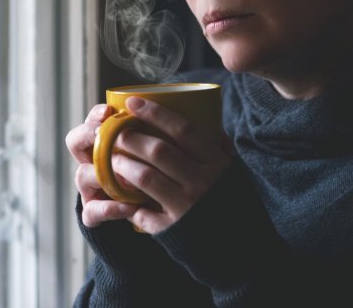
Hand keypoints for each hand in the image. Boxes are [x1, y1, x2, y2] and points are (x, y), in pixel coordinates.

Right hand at [66, 103, 138, 227]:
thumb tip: (159, 122)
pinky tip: (130, 206)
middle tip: (100, 133)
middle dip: (86, 134)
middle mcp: (90, 162)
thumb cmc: (150, 175)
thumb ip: (149, 139)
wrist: (146, 213)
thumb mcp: (150, 154)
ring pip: (82, 175)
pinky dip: (110, 208)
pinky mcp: (92, 212)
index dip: (96, 115)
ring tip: (125, 175)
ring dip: (102, 174)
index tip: (108, 111)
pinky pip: (93, 210)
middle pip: (74, 142)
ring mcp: (89, 188)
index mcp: (103, 144)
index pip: (91, 121)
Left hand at [109, 96, 229, 233]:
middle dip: (131, 137)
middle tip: (115, 131)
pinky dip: (128, 201)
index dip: (155, 113)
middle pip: (158, 151)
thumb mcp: (233, 172)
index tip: (132, 102)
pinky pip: (143, 211)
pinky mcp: (173, 230)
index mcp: (216, 164)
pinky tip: (117, 192)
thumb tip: (206, 116)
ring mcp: (187, 207)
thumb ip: (219, 147)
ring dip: (122, 164)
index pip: (183, 130)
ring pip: (144, 177)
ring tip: (110, 157)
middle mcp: (202, 183)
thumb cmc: (234, 204)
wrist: (242, 250)